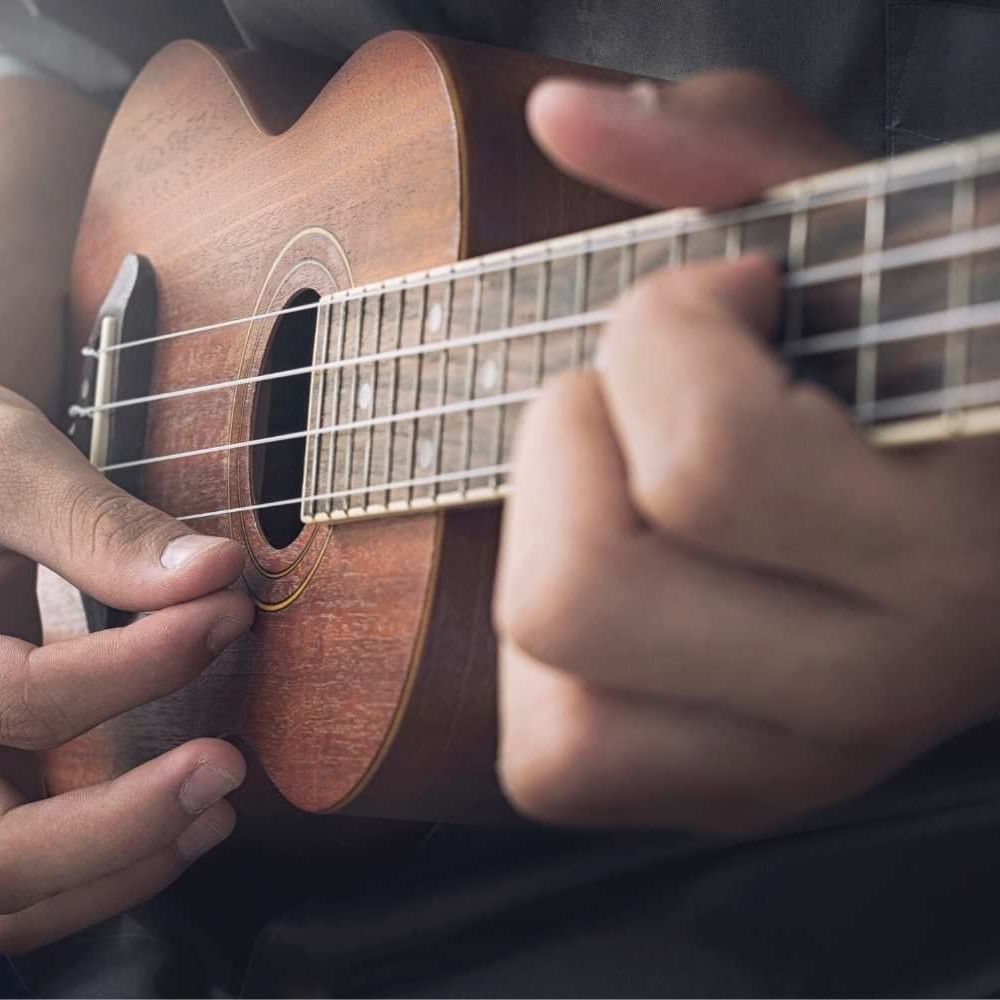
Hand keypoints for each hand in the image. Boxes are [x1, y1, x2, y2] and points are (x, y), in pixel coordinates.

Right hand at [0, 388, 253, 952]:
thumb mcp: (2, 469)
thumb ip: (92, 525)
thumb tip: (209, 572)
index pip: (20, 698)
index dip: (138, 665)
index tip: (226, 607)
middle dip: (120, 822)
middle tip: (226, 765)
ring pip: (4, 891)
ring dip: (118, 866)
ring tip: (218, 808)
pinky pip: (16, 882)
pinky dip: (94, 877)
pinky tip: (177, 832)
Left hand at [495, 71, 999, 831]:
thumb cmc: (936, 373)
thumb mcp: (875, 243)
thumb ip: (731, 152)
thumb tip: (565, 114)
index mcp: (945, 546)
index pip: (702, 456)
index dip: (665, 332)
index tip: (725, 300)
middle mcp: (872, 681)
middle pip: (576, 592)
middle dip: (568, 446)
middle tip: (642, 408)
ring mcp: (789, 761)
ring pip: (547, 683)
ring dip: (547, 547)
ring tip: (632, 499)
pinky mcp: (724, 794)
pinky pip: (549, 763)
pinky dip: (541, 665)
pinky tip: (618, 589)